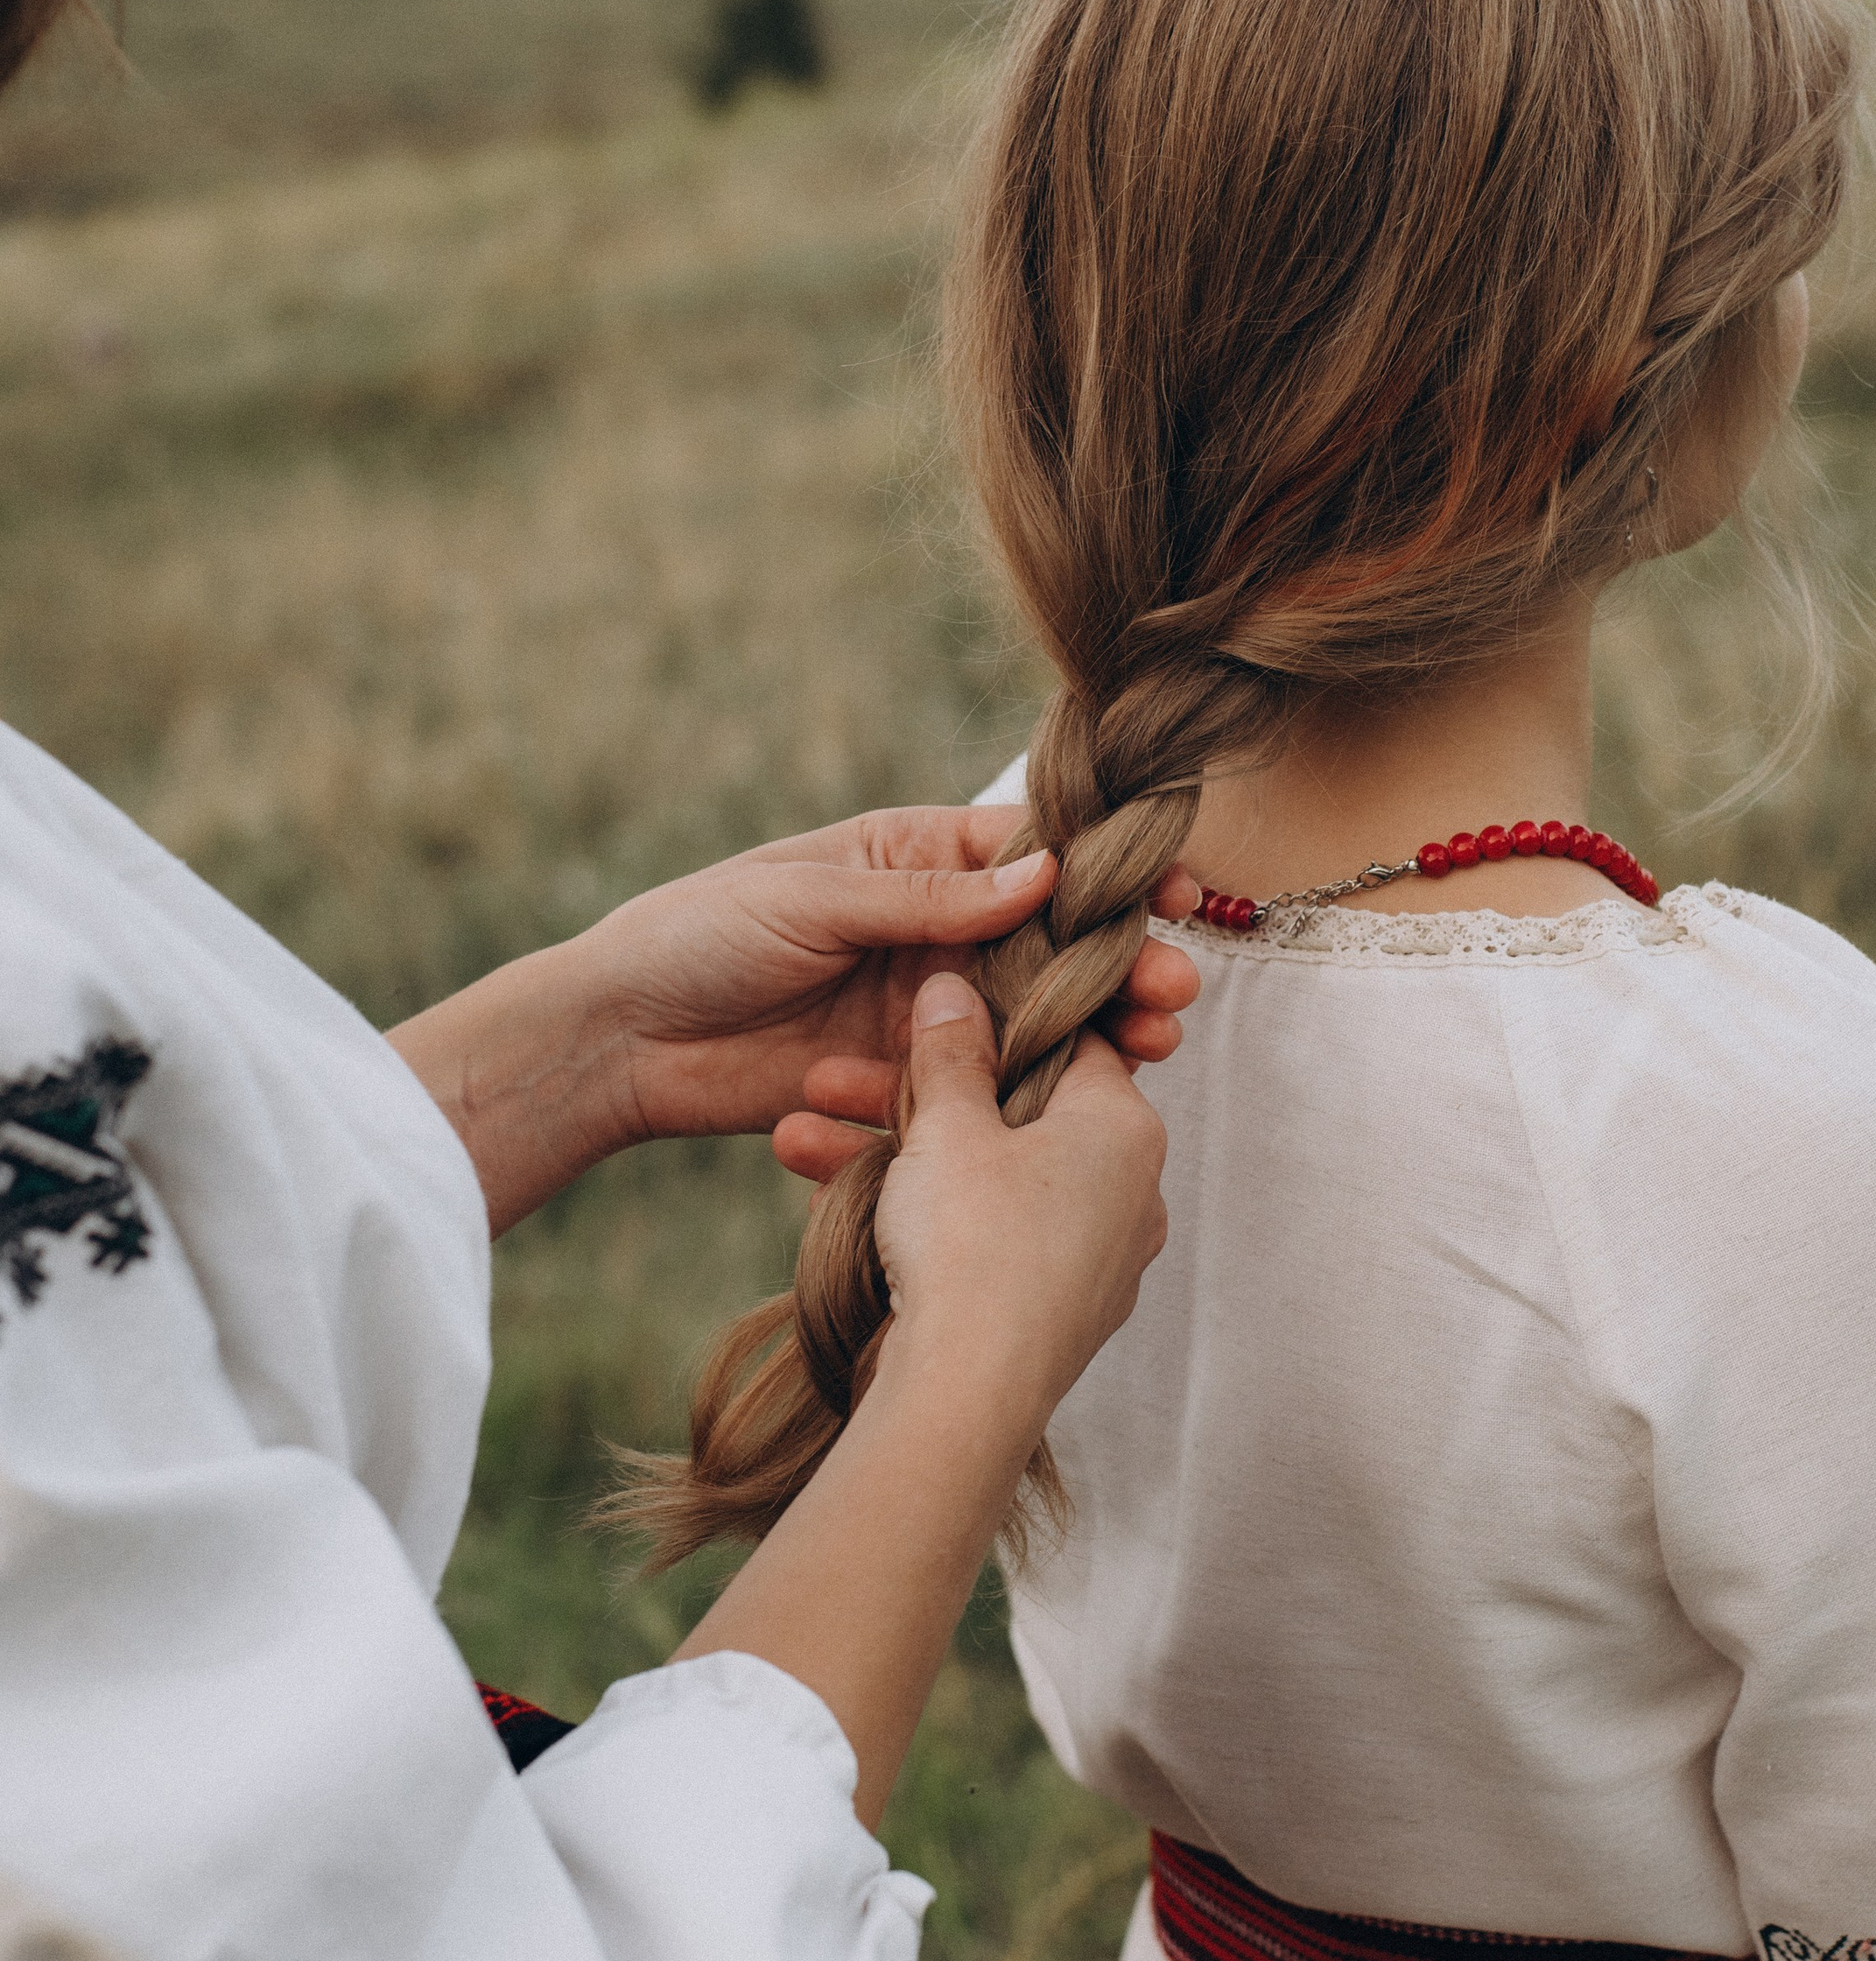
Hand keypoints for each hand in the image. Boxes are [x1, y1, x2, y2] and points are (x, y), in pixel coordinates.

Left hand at [388, 804, 1198, 1235]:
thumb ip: (927, 897)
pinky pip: (970, 1090)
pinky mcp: (901, 1082)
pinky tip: (1044, 1107)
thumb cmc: (700, 934)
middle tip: (1172, 992)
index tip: (1172, 889)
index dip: (1106, 869)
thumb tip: (1041, 874)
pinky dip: (1005, 1098)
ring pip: (1028, 1022)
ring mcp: (922, 1011)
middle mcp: (933, 931)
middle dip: (1117, 966)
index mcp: (914, 858)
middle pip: (1050, 947)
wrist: (617, 1040)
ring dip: (1089, 1037)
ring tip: (1149, 1051)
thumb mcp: (813, 897)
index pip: (1033, 853)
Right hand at [875, 973, 1169, 1430]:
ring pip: (992, 1184)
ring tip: (807, 1146)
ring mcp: (1099, 1259)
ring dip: (902, 1164)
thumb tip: (954, 989)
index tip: (924, 1026)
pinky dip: (926, 1224)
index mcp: (1126, 1128)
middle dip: (922, 1102)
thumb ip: (950, 1054)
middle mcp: (1132, 1192)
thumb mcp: (947, 1128)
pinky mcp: (1061, 1312)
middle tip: (839, 1086)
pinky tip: (845, 1216)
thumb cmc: (971, 1247)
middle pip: (1020, 1116)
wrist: (968, 1398)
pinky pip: (990, 1244)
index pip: (1069, 1044)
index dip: (989, 1026)